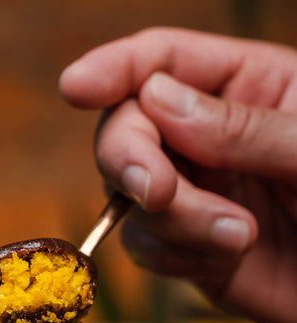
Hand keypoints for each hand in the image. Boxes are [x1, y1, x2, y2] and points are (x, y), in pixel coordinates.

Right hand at [60, 28, 296, 322]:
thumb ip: (241, 127)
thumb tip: (155, 100)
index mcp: (246, 87)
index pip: (162, 62)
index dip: (114, 71)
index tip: (75, 89)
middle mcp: (209, 140)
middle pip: (127, 131)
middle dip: (132, 162)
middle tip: (156, 192)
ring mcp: (197, 197)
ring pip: (131, 201)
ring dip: (172, 223)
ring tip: (238, 236)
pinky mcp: (193, 252)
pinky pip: (149, 251)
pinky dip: (178, 258)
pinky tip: (228, 260)